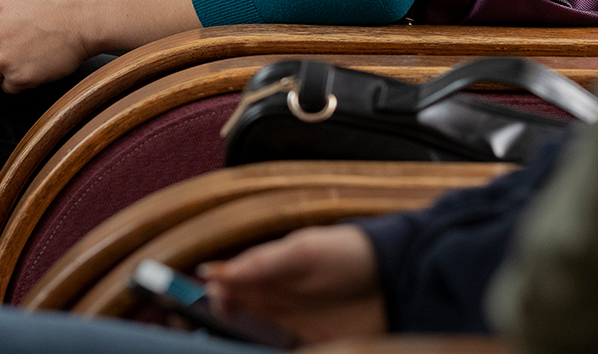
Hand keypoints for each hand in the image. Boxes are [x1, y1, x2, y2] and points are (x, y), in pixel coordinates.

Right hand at [201, 224, 384, 343]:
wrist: (397, 279)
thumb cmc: (349, 254)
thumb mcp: (302, 253)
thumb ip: (261, 264)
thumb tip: (215, 274)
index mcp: (268, 271)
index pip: (227, 285)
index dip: (211, 297)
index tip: (200, 309)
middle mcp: (276, 298)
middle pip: (236, 315)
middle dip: (220, 323)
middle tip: (211, 330)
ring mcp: (293, 324)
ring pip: (255, 337)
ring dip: (242, 340)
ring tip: (230, 342)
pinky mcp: (313, 343)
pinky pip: (281, 350)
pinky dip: (269, 350)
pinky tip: (258, 350)